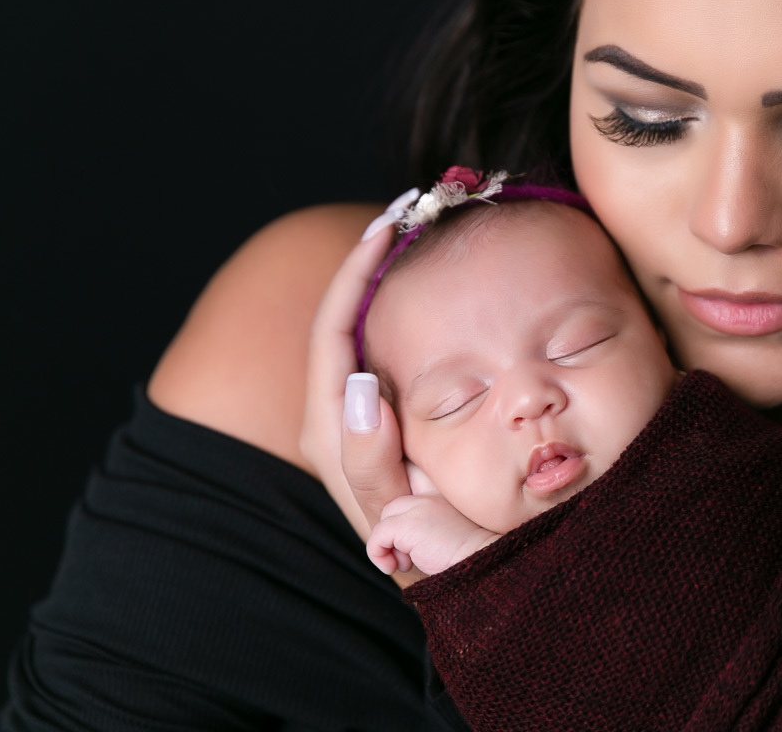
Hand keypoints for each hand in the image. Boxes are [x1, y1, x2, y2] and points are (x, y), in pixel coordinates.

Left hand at [298, 196, 413, 538]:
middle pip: (339, 320)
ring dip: (382, 280)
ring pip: (359, 331)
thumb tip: (357, 388)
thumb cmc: (426, 546)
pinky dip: (397, 311)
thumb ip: (370, 459)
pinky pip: (380, 350)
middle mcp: (332, 418)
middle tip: (408, 212)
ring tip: (418, 233)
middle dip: (368, 263)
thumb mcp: (395, 511)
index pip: (333, 331)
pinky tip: (431, 286)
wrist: (450, 569)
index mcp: (330, 431)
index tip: (391, 225)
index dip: (357, 273)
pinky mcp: (377, 418)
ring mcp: (353, 416)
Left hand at [368, 493, 500, 577]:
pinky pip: (377, 537)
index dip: (406, 503)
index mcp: (445, 483)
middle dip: (398, 530)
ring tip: (409, 560)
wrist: (487, 565)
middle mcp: (431, 488)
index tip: (414, 530)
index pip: (411, 473)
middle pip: (396, 504)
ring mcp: (419, 505)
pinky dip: (379, 555)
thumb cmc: (474, 550)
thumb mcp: (453, 522)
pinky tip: (398, 567)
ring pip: (386, 518)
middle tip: (412, 552)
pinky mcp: (408, 525)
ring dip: (391, 543)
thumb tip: (397, 526)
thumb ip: (432, 513)